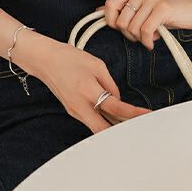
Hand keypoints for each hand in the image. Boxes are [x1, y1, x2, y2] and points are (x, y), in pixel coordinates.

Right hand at [27, 37, 151, 133]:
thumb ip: (111, 85)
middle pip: (105, 130)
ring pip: (98, 128)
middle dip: (123, 131)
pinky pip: (91, 121)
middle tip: (139, 128)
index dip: (134, 114)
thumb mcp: (97, 65)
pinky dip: (104, 122)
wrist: (44, 60)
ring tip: (130, 123)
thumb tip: (119, 100)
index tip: (147, 115)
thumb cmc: (68, 58)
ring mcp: (74, 111)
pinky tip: (114, 118)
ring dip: (114, 128)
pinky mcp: (72, 111)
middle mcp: (80, 106)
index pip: (116, 108)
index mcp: (88, 91)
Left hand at [95, 0, 191, 49]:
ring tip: (150, 37)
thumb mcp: (144, 9)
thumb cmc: (170, 13)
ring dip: (140, 39)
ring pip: (132, 29)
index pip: (109, 5)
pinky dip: (147, 42)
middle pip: (120, 22)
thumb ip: (124, 10)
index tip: (123, 30)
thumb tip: (97, 12)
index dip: (112, 22)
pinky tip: (153, 42)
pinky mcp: (162, 8)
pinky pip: (145, 32)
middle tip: (141, 36)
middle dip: (129, 35)